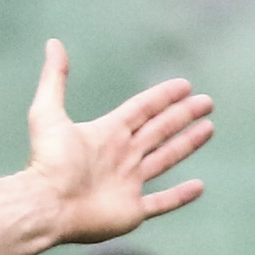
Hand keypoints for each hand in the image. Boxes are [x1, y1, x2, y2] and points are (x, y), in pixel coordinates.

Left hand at [23, 42, 213, 244]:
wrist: (46, 205)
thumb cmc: (48, 162)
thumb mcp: (47, 114)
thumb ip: (54, 79)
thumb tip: (53, 43)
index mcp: (106, 134)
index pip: (141, 110)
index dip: (162, 97)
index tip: (185, 85)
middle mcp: (120, 157)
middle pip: (158, 131)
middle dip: (182, 116)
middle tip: (206, 102)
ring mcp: (126, 184)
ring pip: (164, 160)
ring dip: (186, 145)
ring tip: (208, 129)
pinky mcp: (131, 211)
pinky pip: (161, 203)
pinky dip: (179, 197)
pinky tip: (198, 187)